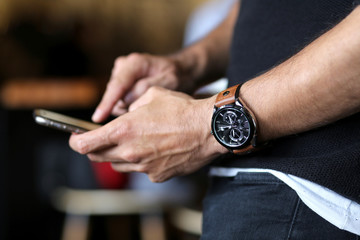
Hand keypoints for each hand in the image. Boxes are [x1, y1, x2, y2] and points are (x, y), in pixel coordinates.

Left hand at [70, 87, 226, 181]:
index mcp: (124, 130)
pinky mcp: (157, 176)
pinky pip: (140, 170)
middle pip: (98, 157)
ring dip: (118, 154)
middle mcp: (130, 151)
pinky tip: (154, 150)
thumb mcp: (152, 95)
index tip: (75, 138)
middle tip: (101, 139)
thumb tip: (127, 113)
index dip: (75, 141)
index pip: (85, 144)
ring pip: (118, 165)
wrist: (208, 129)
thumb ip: (132, 106)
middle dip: (95, 148)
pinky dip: (140, 161)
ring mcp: (143, 166)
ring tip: (132, 142)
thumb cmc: (182, 109)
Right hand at [92, 53, 183, 122]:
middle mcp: (123, 66)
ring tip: (148, 105)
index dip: (107, 103)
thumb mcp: (170, 82)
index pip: (117, 85)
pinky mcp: (120, 82)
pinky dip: (129, 106)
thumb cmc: (177, 76)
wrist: (180, 71)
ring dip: (129, 107)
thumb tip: (127, 99)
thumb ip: (148, 89)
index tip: (97, 118)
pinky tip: (143, 104)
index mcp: (135, 63)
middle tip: (148, 110)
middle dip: (126, 107)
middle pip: (114, 95)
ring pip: (116, 100)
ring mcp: (120, 74)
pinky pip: (119, 100)